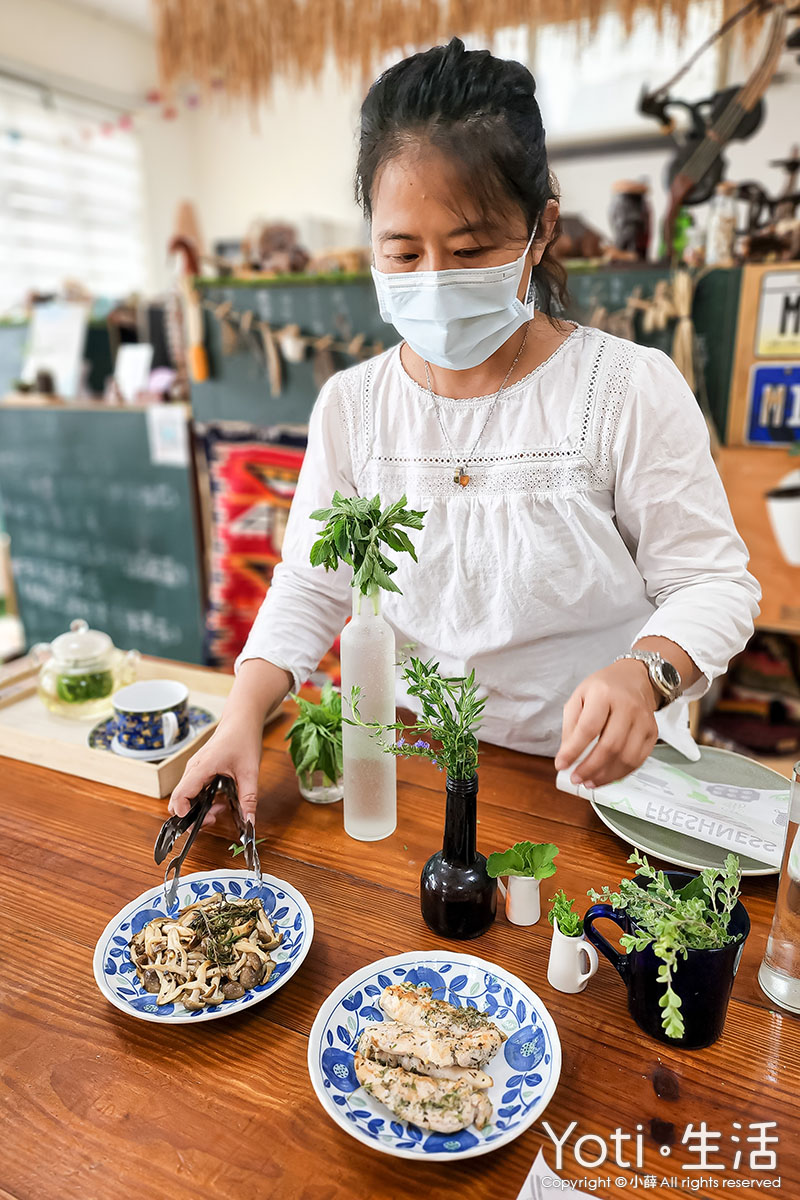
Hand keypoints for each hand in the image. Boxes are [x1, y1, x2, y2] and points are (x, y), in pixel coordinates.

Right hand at [168, 714, 263, 826]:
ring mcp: (194, 770)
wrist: (241, 720)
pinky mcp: (199, 771)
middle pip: (179, 800)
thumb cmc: (243, 738)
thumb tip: (250, 822)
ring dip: (198, 810)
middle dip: (191, 817)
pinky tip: (220, 802)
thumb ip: (248, 798)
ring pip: (186, 797)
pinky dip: (203, 801)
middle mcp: (193, 769)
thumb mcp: (250, 772)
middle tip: (213, 819)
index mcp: (201, 767)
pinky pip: (193, 791)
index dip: (184, 814)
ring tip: (219, 811)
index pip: (180, 795)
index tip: (201, 822)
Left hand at [555, 660, 658, 788]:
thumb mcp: (579, 697)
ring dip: (605, 775)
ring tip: (589, 781)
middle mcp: (627, 706)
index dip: (573, 750)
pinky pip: (638, 760)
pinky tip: (607, 776)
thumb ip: (571, 725)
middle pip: (610, 746)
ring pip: (626, 757)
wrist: (635, 678)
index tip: (561, 764)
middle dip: (590, 768)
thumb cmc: (604, 688)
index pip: (588, 728)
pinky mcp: (652, 732)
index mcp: (603, 694)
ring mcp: (643, 720)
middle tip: (576, 778)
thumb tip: (567, 755)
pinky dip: (621, 773)